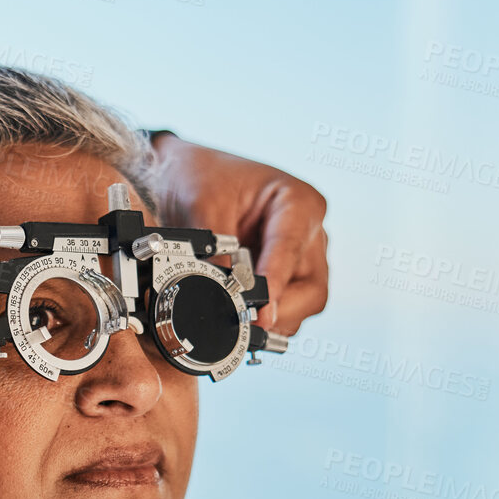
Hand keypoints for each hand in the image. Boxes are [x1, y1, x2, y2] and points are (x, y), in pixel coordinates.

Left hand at [150, 134, 328, 333]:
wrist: (186, 176)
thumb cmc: (202, 177)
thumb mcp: (202, 207)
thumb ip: (215, 252)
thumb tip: (223, 294)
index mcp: (298, 202)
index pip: (291, 251)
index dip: (275, 285)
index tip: (261, 311)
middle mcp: (308, 230)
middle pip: (312, 289)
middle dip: (280, 310)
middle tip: (247, 323)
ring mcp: (301, 255)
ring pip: (304, 303)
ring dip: (273, 316)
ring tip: (239, 315)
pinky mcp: (286, 274)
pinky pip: (288, 306)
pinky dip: (266, 315)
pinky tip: (243, 314)